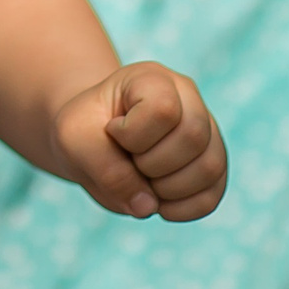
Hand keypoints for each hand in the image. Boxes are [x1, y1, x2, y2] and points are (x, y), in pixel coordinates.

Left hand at [51, 61, 226, 222]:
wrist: (93, 141)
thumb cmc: (85, 131)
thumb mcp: (76, 140)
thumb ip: (106, 169)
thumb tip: (148, 206)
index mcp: (153, 79)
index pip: (163, 109)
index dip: (134, 135)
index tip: (112, 132)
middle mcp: (188, 99)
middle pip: (194, 136)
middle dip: (152, 165)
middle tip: (128, 160)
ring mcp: (206, 131)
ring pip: (211, 167)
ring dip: (168, 190)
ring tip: (142, 182)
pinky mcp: (211, 165)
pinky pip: (212, 196)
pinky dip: (183, 209)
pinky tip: (157, 203)